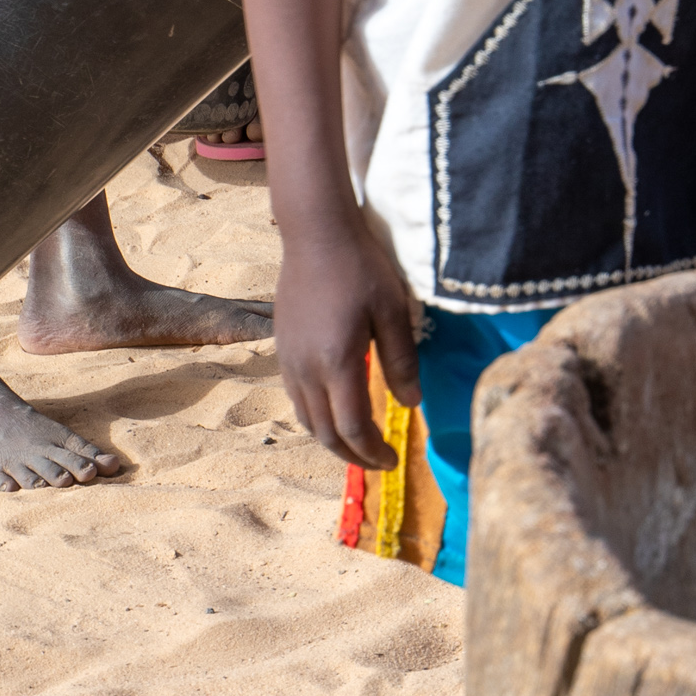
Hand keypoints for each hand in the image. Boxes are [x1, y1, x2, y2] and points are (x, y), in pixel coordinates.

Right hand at [274, 210, 419, 466]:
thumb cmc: (361, 267)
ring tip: (360, 443)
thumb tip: (412, 404)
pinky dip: (317, 417)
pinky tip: (336, 411)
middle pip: (325, 433)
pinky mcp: (282, 349)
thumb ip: (402, 361)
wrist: (316, 234)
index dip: (374, 452)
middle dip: (353, 455)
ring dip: (332, 440)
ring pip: (306, 419)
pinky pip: (296, 399)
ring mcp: (288, 360)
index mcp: (336, 363)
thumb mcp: (393, 312)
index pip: (353, 428)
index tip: (394, 460)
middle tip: (379, 461)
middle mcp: (306, 369)